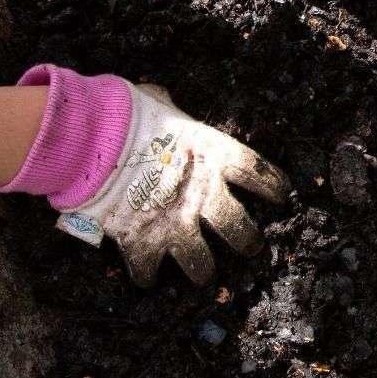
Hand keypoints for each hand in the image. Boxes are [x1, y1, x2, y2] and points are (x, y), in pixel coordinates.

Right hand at [3, 67, 288, 286]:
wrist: (94, 140)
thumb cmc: (129, 113)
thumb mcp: (161, 105)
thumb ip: (171, 113)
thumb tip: (163, 101)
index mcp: (216, 157)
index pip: (259, 174)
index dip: (274, 187)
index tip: (282, 196)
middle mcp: (204, 196)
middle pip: (239, 229)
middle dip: (247, 241)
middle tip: (250, 246)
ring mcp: (174, 224)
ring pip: (201, 263)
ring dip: (202, 270)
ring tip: (203, 273)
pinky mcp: (142, 243)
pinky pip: (148, 271)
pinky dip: (146, 275)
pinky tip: (146, 276)